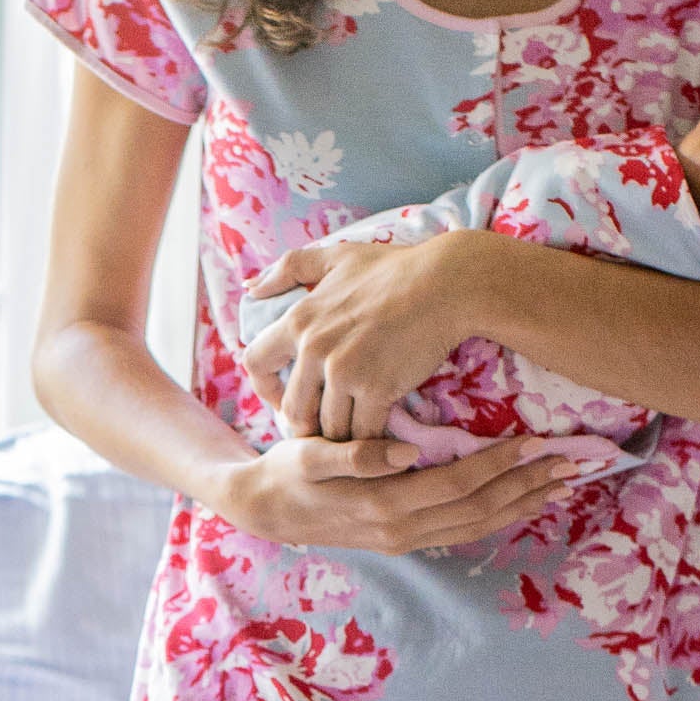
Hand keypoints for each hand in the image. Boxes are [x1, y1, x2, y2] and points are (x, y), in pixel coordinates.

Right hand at [220, 430, 593, 556]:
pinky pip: (464, 532)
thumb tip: (407, 452)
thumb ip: (356, 453)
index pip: (458, 484)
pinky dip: (500, 517)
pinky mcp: (405, 540)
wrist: (264, 509)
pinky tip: (523, 502)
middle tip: (571, 464)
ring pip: (478, 526)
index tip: (536, 440)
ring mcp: (406, 540)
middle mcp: (402, 531)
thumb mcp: (310, 455)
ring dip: (522, 505)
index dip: (499, 463)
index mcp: (385, 505)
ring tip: (560, 485)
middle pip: (480, 510)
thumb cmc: (288, 471)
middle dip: (528, 486)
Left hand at [242, 227, 490, 440]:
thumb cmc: (397, 268)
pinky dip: (368, 443)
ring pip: (328, 427)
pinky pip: (361, 433)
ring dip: (339, 439)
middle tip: (323, 434)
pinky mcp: (376, 390)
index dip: (265, 388)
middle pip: (293, 408)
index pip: (256, 363)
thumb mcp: (337, 256)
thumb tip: (250, 286)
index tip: (284, 400)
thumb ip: (289, 267)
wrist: (449, 284)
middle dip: (305, 427)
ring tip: (351, 444)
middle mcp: (314, 348)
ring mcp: (344, 372)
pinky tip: (377, 443)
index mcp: (299, 319)